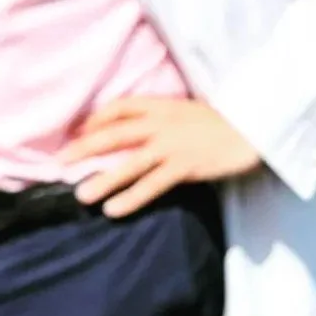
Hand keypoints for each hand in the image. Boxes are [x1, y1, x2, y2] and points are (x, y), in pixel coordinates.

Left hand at [63, 98, 260, 216]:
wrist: (255, 128)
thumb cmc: (223, 122)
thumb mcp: (188, 112)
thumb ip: (163, 119)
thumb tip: (137, 132)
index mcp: (162, 105)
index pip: (120, 107)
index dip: (95, 119)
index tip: (78, 132)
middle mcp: (162, 122)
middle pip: (114, 133)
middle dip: (84, 148)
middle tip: (60, 162)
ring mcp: (173, 144)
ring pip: (129, 162)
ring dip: (103, 179)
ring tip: (81, 195)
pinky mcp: (185, 165)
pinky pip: (152, 184)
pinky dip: (131, 197)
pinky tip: (114, 210)